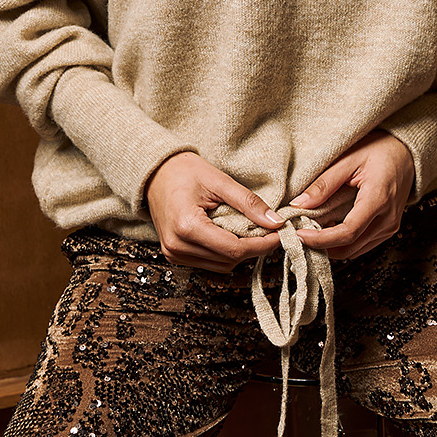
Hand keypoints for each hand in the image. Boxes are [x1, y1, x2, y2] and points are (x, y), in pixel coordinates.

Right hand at [146, 152, 284, 272]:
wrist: (155, 173)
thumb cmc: (184, 172)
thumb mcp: (220, 181)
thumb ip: (248, 203)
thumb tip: (276, 222)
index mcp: (187, 227)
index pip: (234, 249)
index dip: (262, 244)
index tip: (281, 234)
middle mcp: (177, 247)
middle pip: (229, 260)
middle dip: (254, 247)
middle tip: (270, 230)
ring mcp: (173, 254)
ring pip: (221, 265)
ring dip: (240, 251)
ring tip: (251, 230)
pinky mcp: (174, 256)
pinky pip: (209, 262)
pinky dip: (225, 252)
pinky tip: (231, 234)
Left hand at [290, 131, 414, 260]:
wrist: (406, 152)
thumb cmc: (380, 150)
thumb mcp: (349, 159)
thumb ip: (324, 184)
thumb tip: (299, 204)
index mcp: (378, 200)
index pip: (348, 232)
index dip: (321, 239)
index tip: (300, 235)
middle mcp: (388, 219)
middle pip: (350, 247)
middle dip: (323, 246)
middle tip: (299, 235)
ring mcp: (390, 226)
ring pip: (356, 250)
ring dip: (332, 247)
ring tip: (311, 232)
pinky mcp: (388, 229)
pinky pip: (363, 245)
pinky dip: (344, 243)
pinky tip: (330, 231)